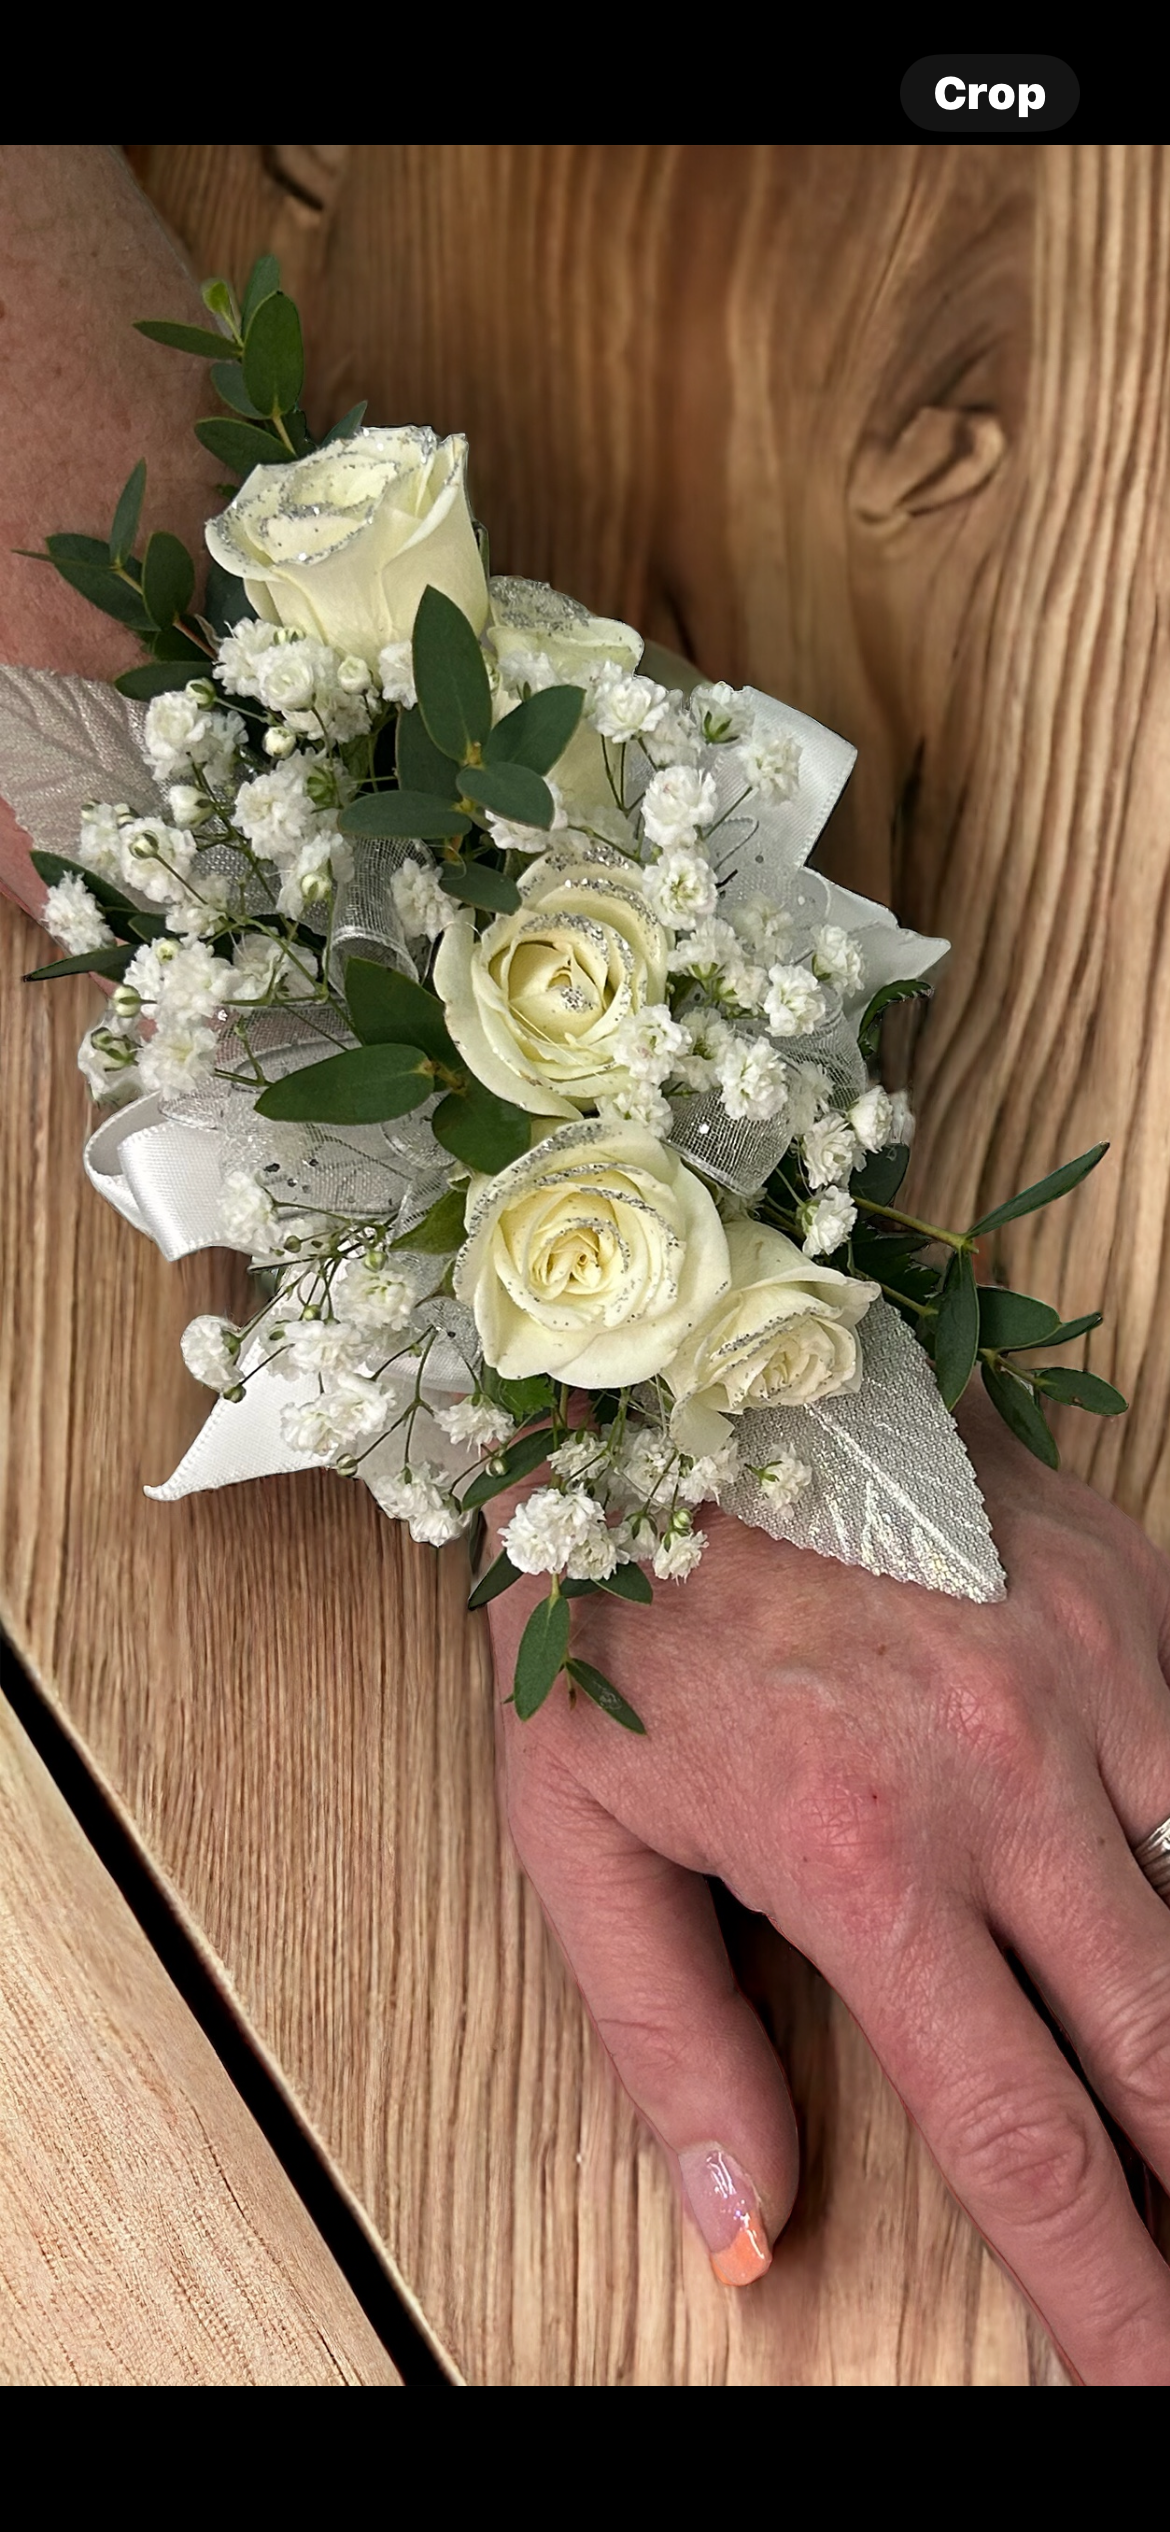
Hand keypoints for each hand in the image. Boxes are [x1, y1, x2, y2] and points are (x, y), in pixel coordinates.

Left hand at [486, 1387, 1169, 2382]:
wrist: (662, 1369)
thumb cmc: (612, 1599)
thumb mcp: (578, 1830)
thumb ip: (669, 2043)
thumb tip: (749, 2230)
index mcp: (861, 1858)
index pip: (1024, 2137)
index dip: (1106, 2294)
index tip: (1145, 2378)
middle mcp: (1004, 1776)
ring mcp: (1089, 1673)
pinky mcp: (1131, 1591)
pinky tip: (1160, 1898)